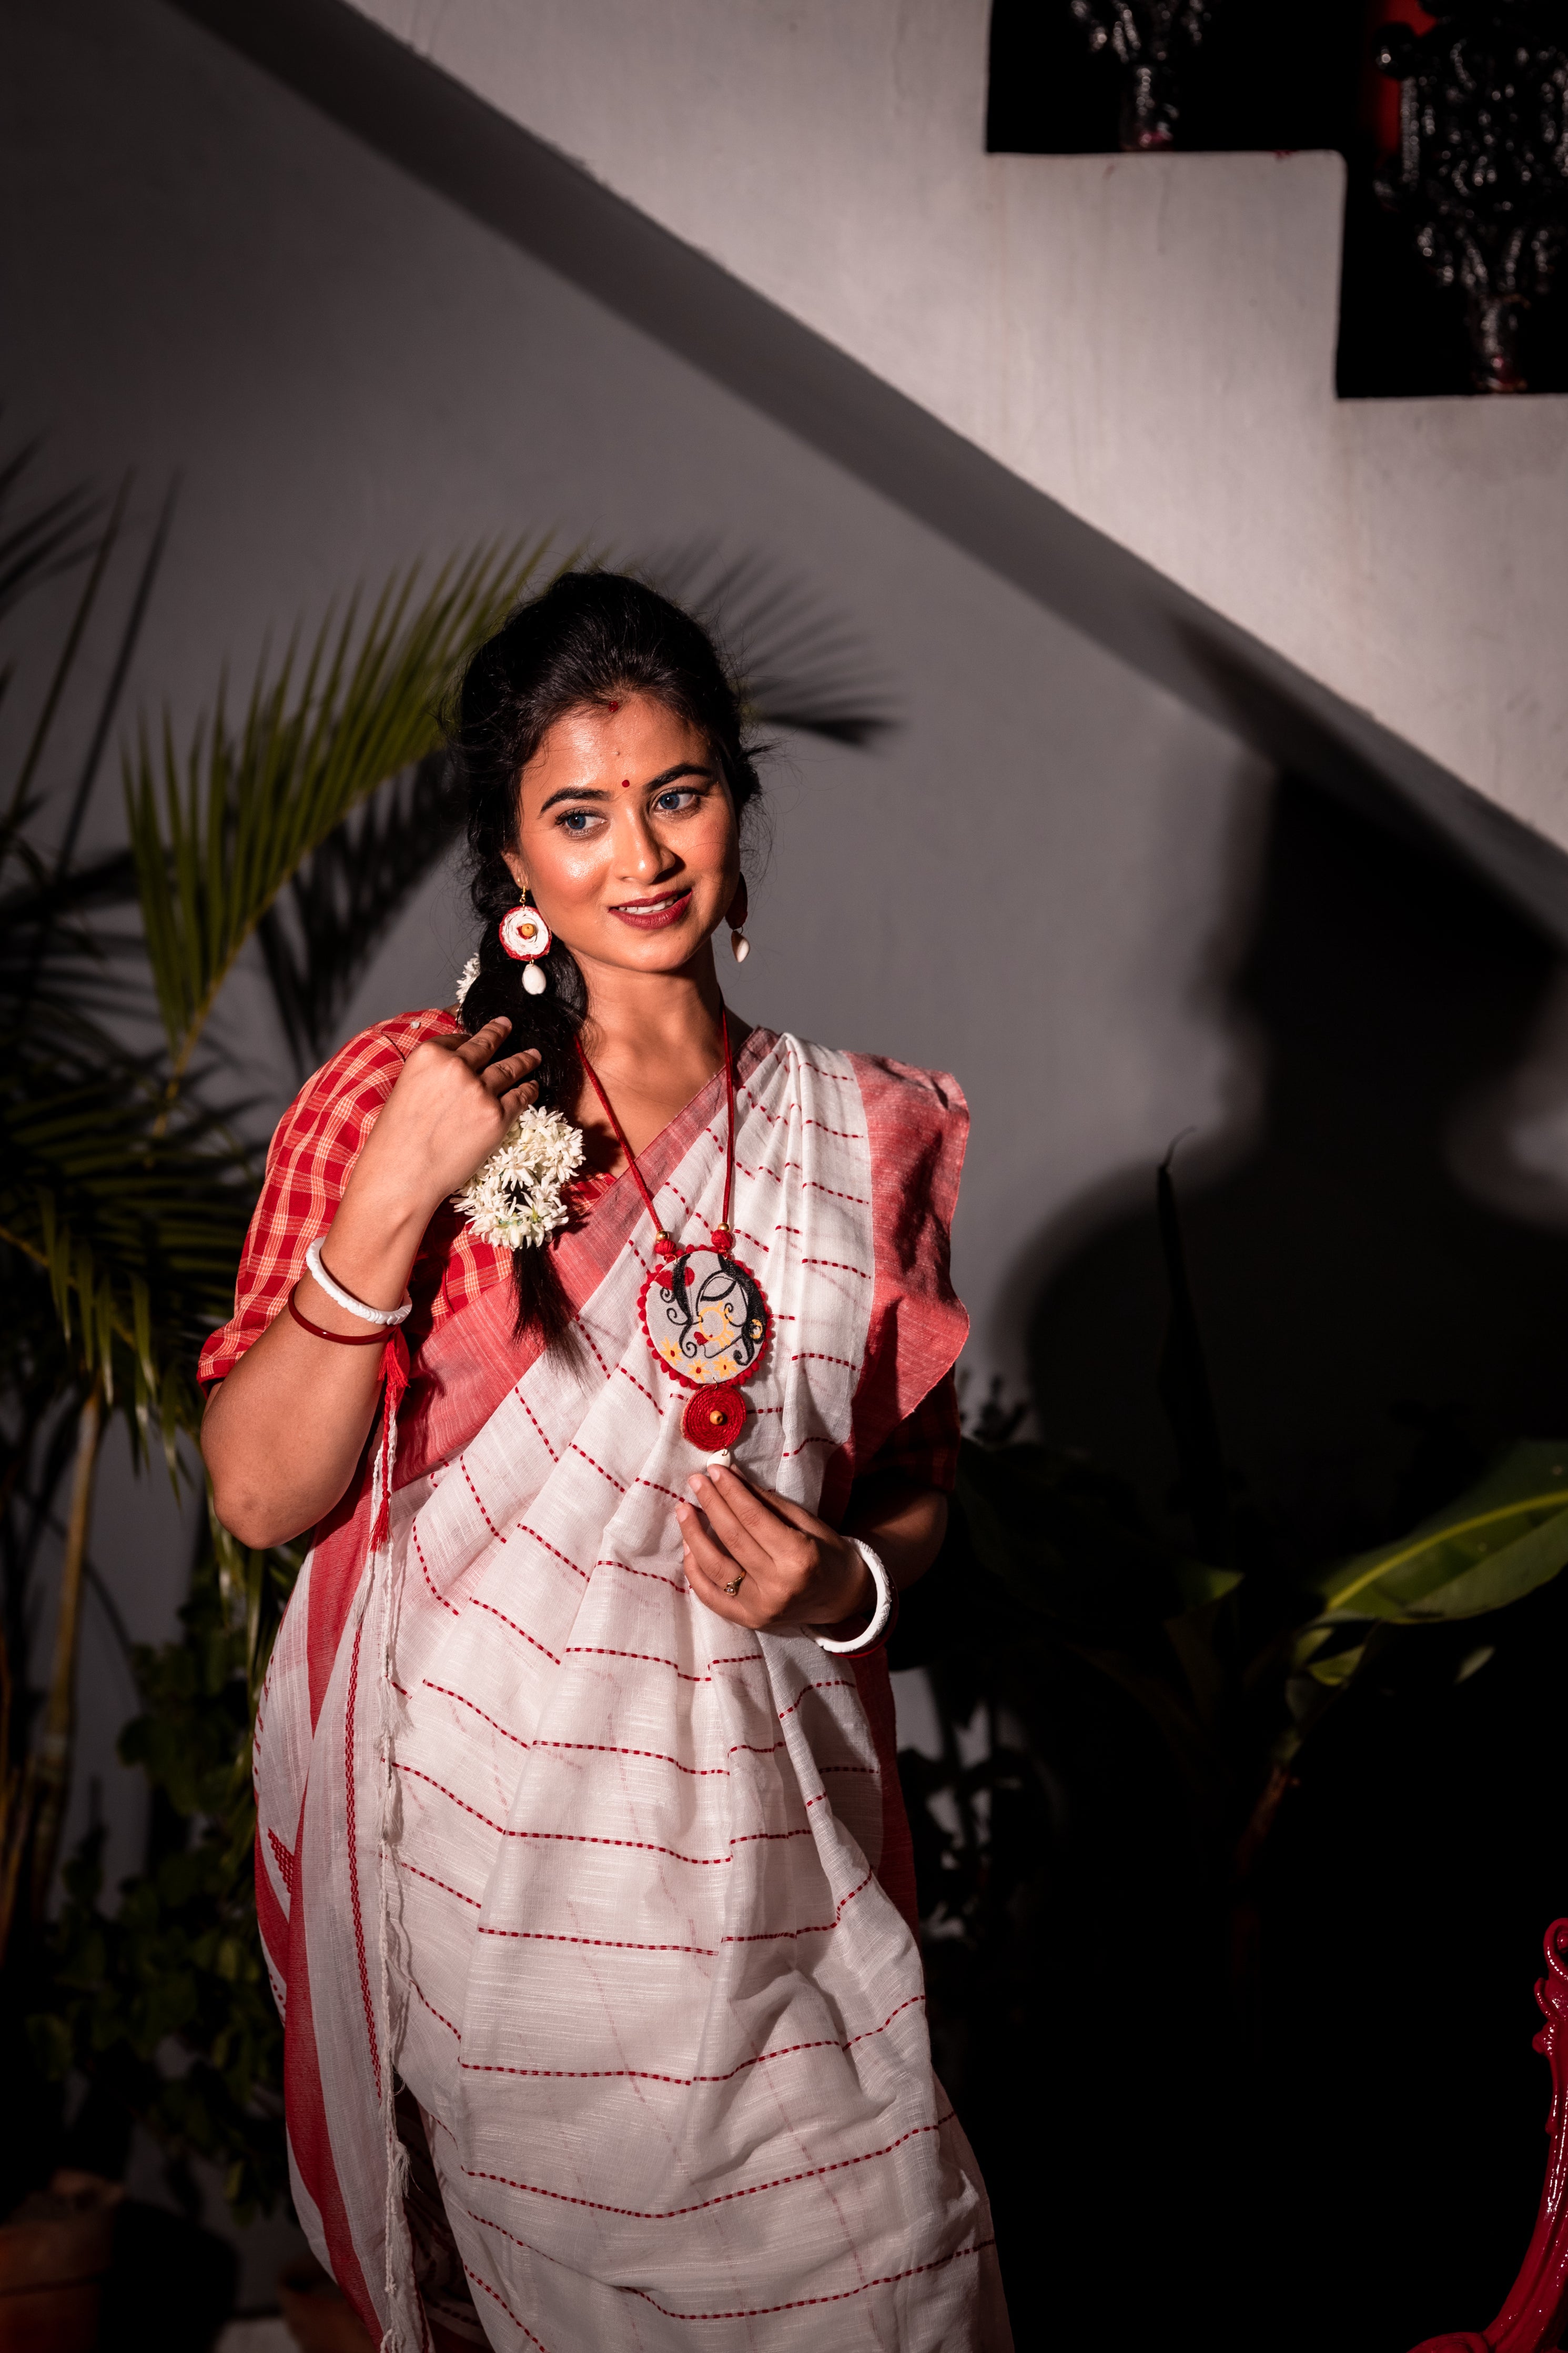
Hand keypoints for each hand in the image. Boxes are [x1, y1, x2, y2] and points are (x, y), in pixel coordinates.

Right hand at [342, 1017, 540, 1227]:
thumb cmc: (398, 1139)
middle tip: (508, 1025)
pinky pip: (521, 1096)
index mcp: (429, 1055)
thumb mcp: (408, 1089)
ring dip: (525, 1060)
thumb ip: (434, 1073)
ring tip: (534, 1055)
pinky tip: (533, 1087)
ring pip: (511, 1067)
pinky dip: (529, 1090)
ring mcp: (480, 1091)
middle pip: (488, 1044)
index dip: (471, 1039)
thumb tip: (461, 1066)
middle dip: (501, 1032)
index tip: (480, 1036)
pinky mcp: (497, 1116)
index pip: (458, 1037)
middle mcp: (457, 1067)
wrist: (404, 1175)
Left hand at [676, 1464, 872, 1632]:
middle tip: (696, 1481)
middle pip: (732, 1539)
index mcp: (798, 1557)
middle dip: (711, 1505)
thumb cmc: (826, 1552)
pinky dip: (695, 1570)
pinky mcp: (748, 1621)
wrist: (841, 1596)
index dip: (730, 1492)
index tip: (713, 1470)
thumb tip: (730, 1474)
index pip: (753, 1518)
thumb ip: (765, 1501)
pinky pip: (711, 1596)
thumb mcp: (804, 1520)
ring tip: (684, 1510)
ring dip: (693, 1536)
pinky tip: (688, 1546)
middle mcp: (778, 1586)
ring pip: (715, 1568)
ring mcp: (760, 1608)